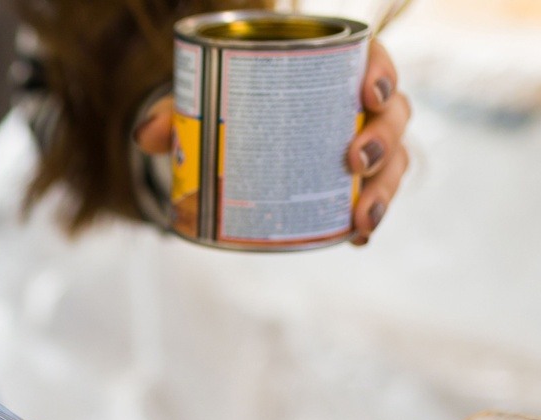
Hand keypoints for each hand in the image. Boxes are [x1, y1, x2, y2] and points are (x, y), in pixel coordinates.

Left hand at [133, 40, 412, 244]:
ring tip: (362, 215)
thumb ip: (177, 113)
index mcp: (332, 67)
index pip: (371, 61)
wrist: (235, 136)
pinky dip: (368, 218)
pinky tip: (357, 237)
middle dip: (382, 138)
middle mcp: (358, 104)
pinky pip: (374, 196)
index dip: (381, 73)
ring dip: (384, 187)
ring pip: (393, 159)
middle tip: (355, 158)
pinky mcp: (354, 181)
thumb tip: (147, 135)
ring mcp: (363, 143)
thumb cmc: (232, 104)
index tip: (368, 93)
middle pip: (393, 114)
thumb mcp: (204, 104)